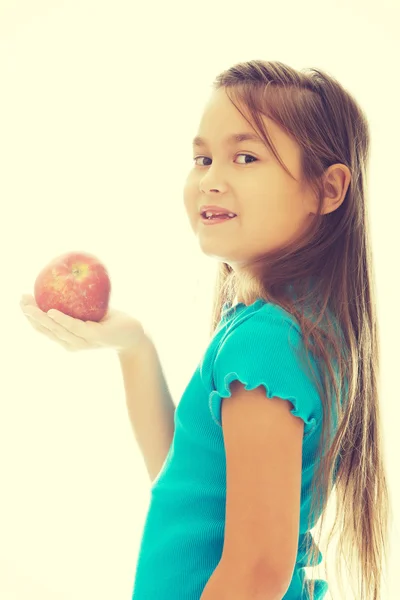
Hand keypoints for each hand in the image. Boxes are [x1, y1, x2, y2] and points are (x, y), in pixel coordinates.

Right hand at [19, 294, 145, 354]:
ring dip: (40, 318)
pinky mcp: (94, 338)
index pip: (44, 329)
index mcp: (68, 338)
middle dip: (31, 316)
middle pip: (46, 330)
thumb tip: (62, 279)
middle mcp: (72, 343)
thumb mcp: (90, 310)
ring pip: (56, 330)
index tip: (22, 301)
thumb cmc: (111, 320)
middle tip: (21, 300)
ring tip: (30, 305)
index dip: (31, 316)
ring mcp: (83, 343)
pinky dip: (61, 320)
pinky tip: (51, 311)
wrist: (133, 334)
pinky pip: (74, 327)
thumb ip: (76, 302)